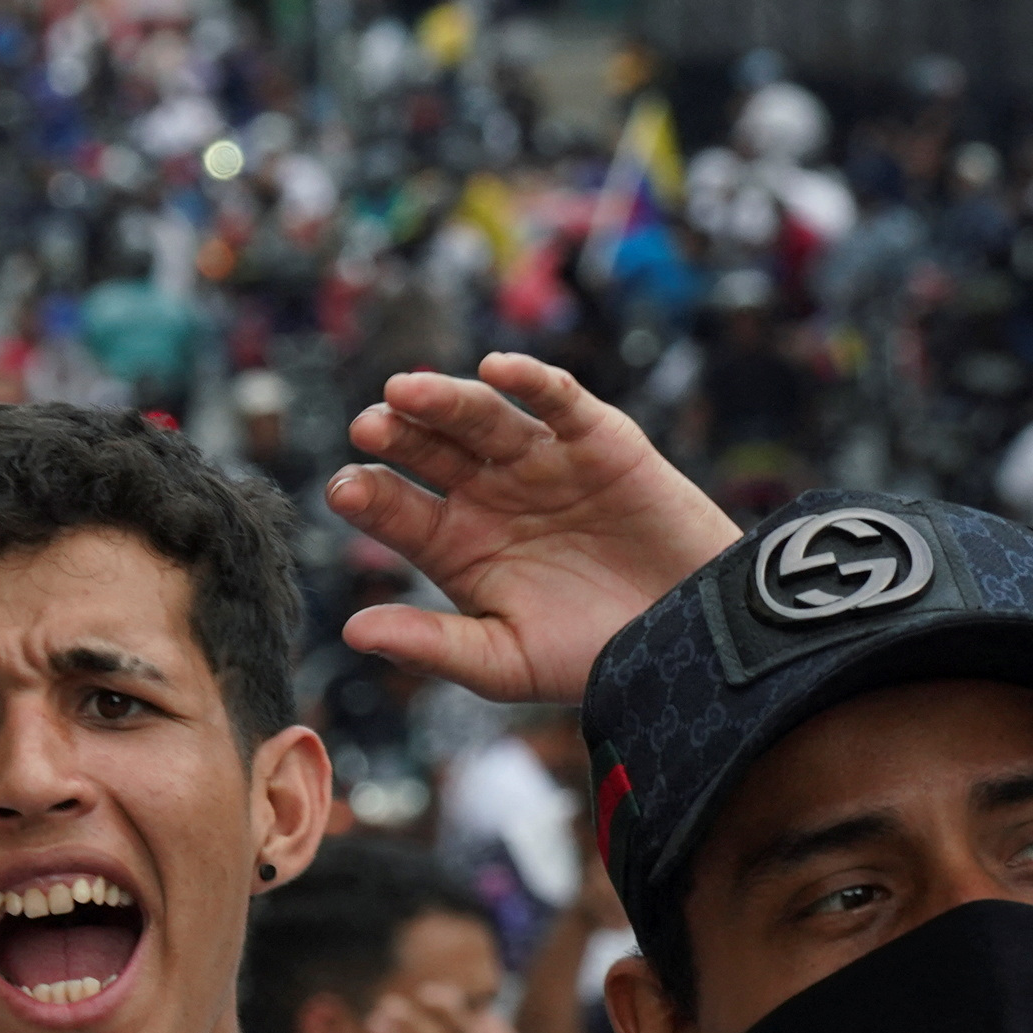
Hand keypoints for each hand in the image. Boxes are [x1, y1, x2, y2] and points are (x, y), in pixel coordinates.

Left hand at [330, 354, 736, 704]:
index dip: (369, 495)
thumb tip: (351, 631)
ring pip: (483, 419)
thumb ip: (430, 645)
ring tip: (406, 391)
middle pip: (430, 452)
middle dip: (398, 435)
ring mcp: (538, 462)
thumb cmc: (590, 656)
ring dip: (445, 400)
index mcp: (452, 543)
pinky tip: (496, 370)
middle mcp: (486, 494)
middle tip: (368, 426)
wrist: (686, 638)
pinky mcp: (596, 439)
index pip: (396, 510)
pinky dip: (532, 381)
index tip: (346, 488)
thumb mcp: (502, 661)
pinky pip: (559, 401)